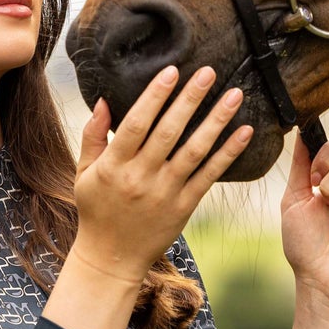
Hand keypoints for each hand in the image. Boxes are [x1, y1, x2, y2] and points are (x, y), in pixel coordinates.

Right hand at [72, 64, 251, 280]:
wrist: (111, 257)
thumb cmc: (97, 210)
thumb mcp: (84, 172)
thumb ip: (93, 135)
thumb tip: (105, 99)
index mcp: (114, 165)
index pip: (137, 123)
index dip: (155, 96)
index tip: (172, 71)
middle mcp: (140, 177)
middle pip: (169, 132)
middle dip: (190, 99)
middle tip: (210, 72)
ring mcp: (164, 193)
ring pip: (194, 151)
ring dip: (216, 121)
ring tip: (234, 95)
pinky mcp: (184, 207)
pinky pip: (209, 176)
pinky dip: (228, 154)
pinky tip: (244, 133)